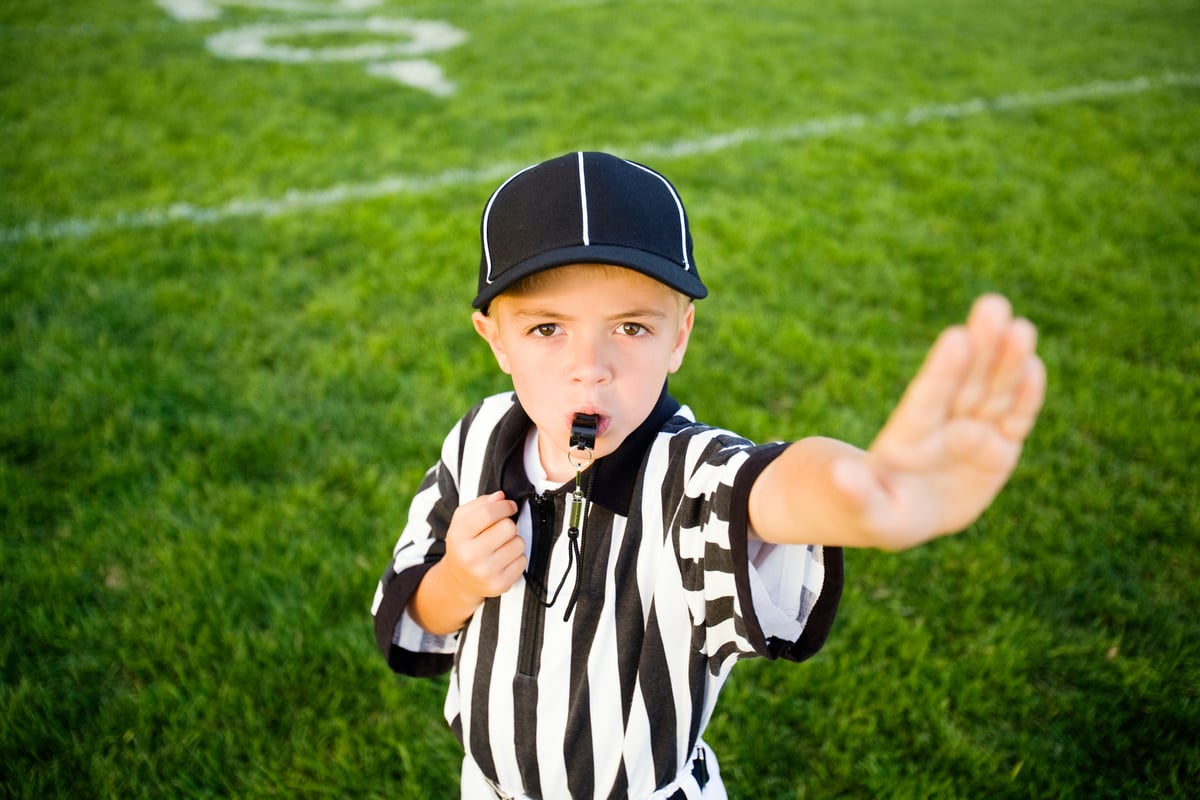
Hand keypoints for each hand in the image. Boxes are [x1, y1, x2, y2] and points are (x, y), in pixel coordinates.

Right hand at [440, 491, 526, 601]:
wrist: (460, 580)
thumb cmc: (464, 544)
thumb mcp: (462, 521)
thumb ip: (480, 504)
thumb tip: (501, 496)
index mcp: (458, 535)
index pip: (488, 513)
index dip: (504, 506)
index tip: (510, 506)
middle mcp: (470, 555)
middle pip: (508, 527)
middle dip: (508, 525)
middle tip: (500, 531)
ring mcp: (485, 572)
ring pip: (519, 543)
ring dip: (514, 541)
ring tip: (501, 547)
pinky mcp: (499, 585)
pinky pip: (523, 561)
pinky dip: (517, 558)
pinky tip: (504, 560)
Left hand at [832, 294, 1046, 548]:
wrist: (900, 513)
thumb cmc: (874, 510)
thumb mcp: (863, 511)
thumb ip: (855, 493)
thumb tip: (840, 474)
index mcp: (906, 440)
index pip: (926, 399)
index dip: (942, 370)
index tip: (955, 337)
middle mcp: (941, 428)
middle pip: (963, 383)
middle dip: (980, 346)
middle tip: (992, 305)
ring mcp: (971, 435)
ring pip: (993, 393)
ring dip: (1008, 361)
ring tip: (1019, 327)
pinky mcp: (998, 449)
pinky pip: (1014, 419)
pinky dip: (1026, 396)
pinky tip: (1034, 365)